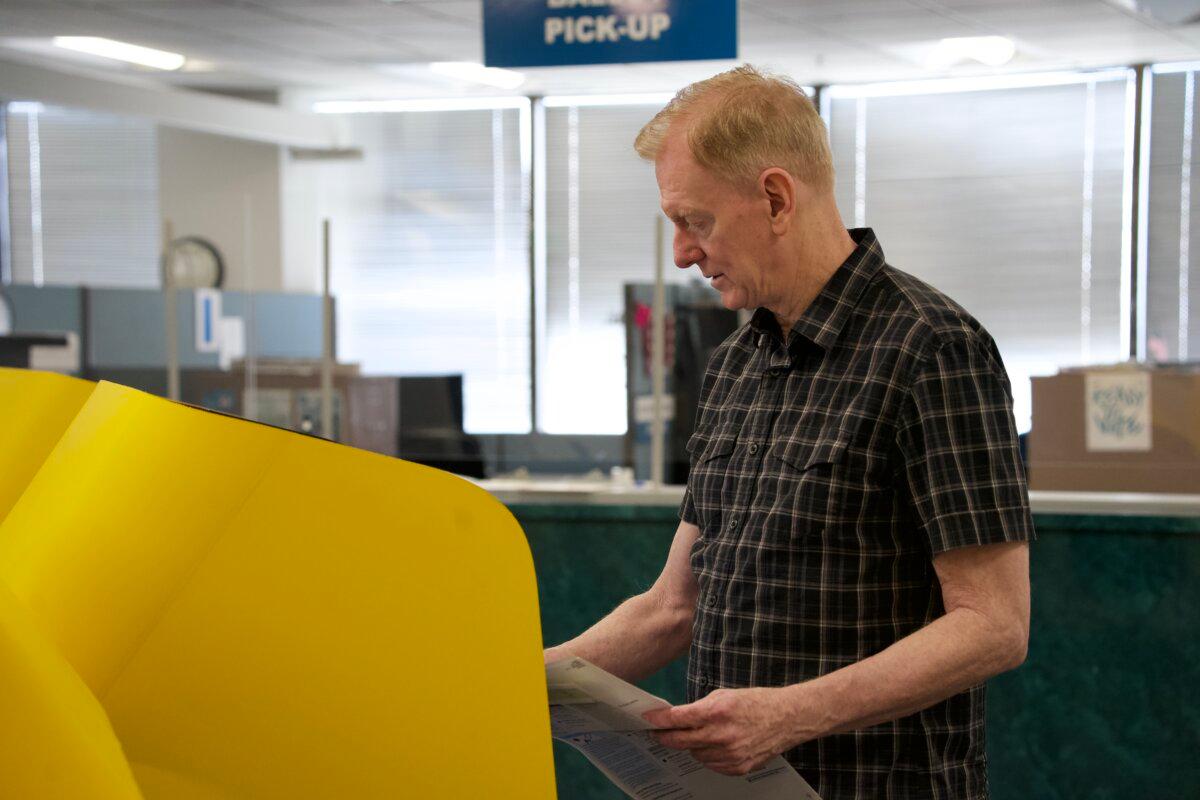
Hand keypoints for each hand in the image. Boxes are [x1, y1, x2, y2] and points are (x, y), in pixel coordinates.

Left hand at [642, 687, 800, 775]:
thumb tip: (677, 718)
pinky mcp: (739, 767)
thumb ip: (700, 708)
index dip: (659, 719)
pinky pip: (711, 765)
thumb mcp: (724, 695)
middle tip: (656, 734)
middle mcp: (723, 735)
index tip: (647, 719)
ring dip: (691, 745)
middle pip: (681, 741)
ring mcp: (731, 754)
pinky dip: (707, 755)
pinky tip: (713, 745)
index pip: (679, 718)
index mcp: (718, 711)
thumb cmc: (756, 702)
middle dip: (665, 737)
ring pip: (695, 754)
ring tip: (696, 735)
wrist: (787, 718)